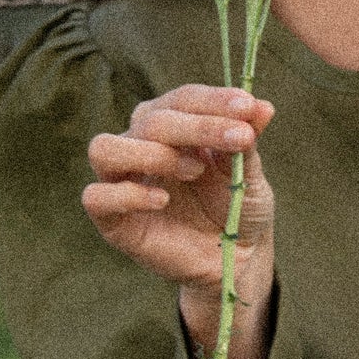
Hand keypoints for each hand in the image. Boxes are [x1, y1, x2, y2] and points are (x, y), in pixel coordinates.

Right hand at [83, 83, 276, 294]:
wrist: (234, 258)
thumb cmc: (236, 207)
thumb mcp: (249, 172)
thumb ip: (247, 140)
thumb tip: (262, 106)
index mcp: (171, 125)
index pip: (182, 99)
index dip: (213, 100)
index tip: (247, 108)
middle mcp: (140, 146)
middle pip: (151, 120)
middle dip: (198, 126)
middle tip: (239, 140)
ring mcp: (121, 182)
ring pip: (104, 149)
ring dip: (150, 152)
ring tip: (194, 171)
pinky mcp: (112, 220)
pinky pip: (96, 198)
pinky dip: (126, 195)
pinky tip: (163, 201)